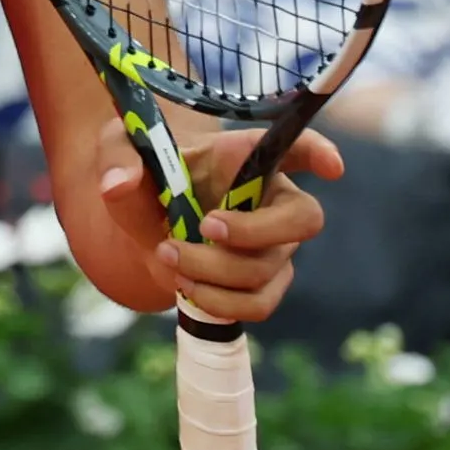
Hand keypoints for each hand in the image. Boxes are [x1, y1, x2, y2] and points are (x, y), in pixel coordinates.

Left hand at [81, 126, 341, 324]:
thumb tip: (117, 185)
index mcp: (246, 155)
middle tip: (205, 227)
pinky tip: (187, 284)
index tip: (331, 166)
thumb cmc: (144, 175)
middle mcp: (273, 198)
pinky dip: (218, 300)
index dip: (320, 153)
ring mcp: (275, 245)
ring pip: (266, 269)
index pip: (297, 145)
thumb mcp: (120, 149)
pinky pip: (259, 303)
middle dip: (254, 231)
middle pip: (303, 218)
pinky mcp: (265, 283)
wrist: (146, 223)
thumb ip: (118, 159)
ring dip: (213, 270)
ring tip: (168, 253)